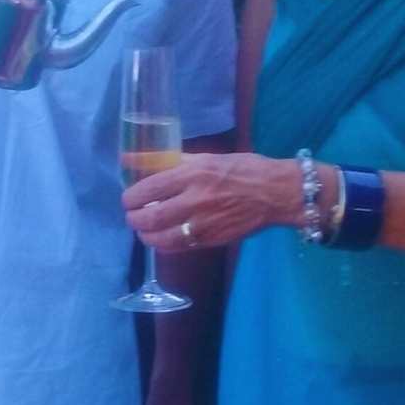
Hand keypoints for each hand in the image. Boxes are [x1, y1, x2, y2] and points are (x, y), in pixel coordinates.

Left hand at [123, 152, 305, 251]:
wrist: (276, 193)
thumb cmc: (244, 169)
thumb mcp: (208, 157)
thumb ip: (174, 160)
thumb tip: (140, 157)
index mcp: (193, 174)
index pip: (149, 188)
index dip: (131, 197)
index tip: (128, 199)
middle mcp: (195, 200)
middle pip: (150, 217)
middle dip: (134, 219)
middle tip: (132, 216)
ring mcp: (203, 223)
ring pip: (161, 238)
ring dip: (146, 236)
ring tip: (144, 231)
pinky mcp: (211, 240)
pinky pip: (179, 247)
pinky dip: (164, 244)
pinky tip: (162, 239)